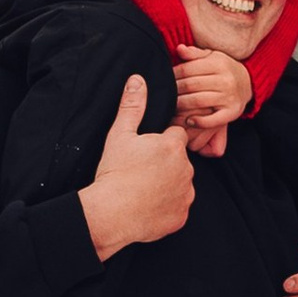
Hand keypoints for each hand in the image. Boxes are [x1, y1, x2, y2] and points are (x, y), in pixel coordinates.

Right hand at [78, 74, 194, 257]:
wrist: (111, 213)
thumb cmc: (115, 172)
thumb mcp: (120, 135)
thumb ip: (132, 106)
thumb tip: (138, 80)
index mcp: (173, 146)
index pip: (176, 135)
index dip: (161, 140)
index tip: (146, 150)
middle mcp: (186, 169)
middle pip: (179, 160)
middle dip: (166, 163)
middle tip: (141, 170)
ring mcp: (186, 194)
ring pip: (181, 184)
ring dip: (168, 184)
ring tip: (143, 188)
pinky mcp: (182, 216)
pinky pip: (178, 207)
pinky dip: (167, 207)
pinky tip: (148, 205)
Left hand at [173, 45, 250, 160]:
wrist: (249, 83)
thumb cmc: (225, 69)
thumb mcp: (213, 56)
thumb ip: (195, 54)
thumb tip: (179, 49)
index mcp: (219, 64)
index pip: (188, 69)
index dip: (174, 74)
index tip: (166, 79)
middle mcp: (226, 80)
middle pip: (191, 85)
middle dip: (175, 90)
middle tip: (165, 94)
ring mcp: (229, 97)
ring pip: (198, 101)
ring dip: (181, 105)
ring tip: (172, 106)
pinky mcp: (232, 112)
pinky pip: (213, 120)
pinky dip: (199, 122)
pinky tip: (188, 120)